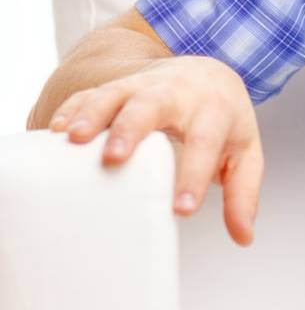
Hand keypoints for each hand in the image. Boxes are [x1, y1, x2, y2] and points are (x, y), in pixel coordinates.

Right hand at [47, 56, 263, 245]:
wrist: (209, 73)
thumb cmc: (224, 119)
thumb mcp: (244, 153)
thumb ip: (243, 193)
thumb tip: (243, 236)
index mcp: (214, 109)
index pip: (206, 140)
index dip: (194, 175)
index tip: (181, 210)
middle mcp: (178, 92)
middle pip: (153, 104)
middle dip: (132, 128)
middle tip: (114, 158)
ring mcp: (144, 85)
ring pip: (116, 92)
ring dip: (93, 113)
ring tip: (72, 139)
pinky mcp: (118, 86)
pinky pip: (91, 92)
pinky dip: (73, 108)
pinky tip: (56, 131)